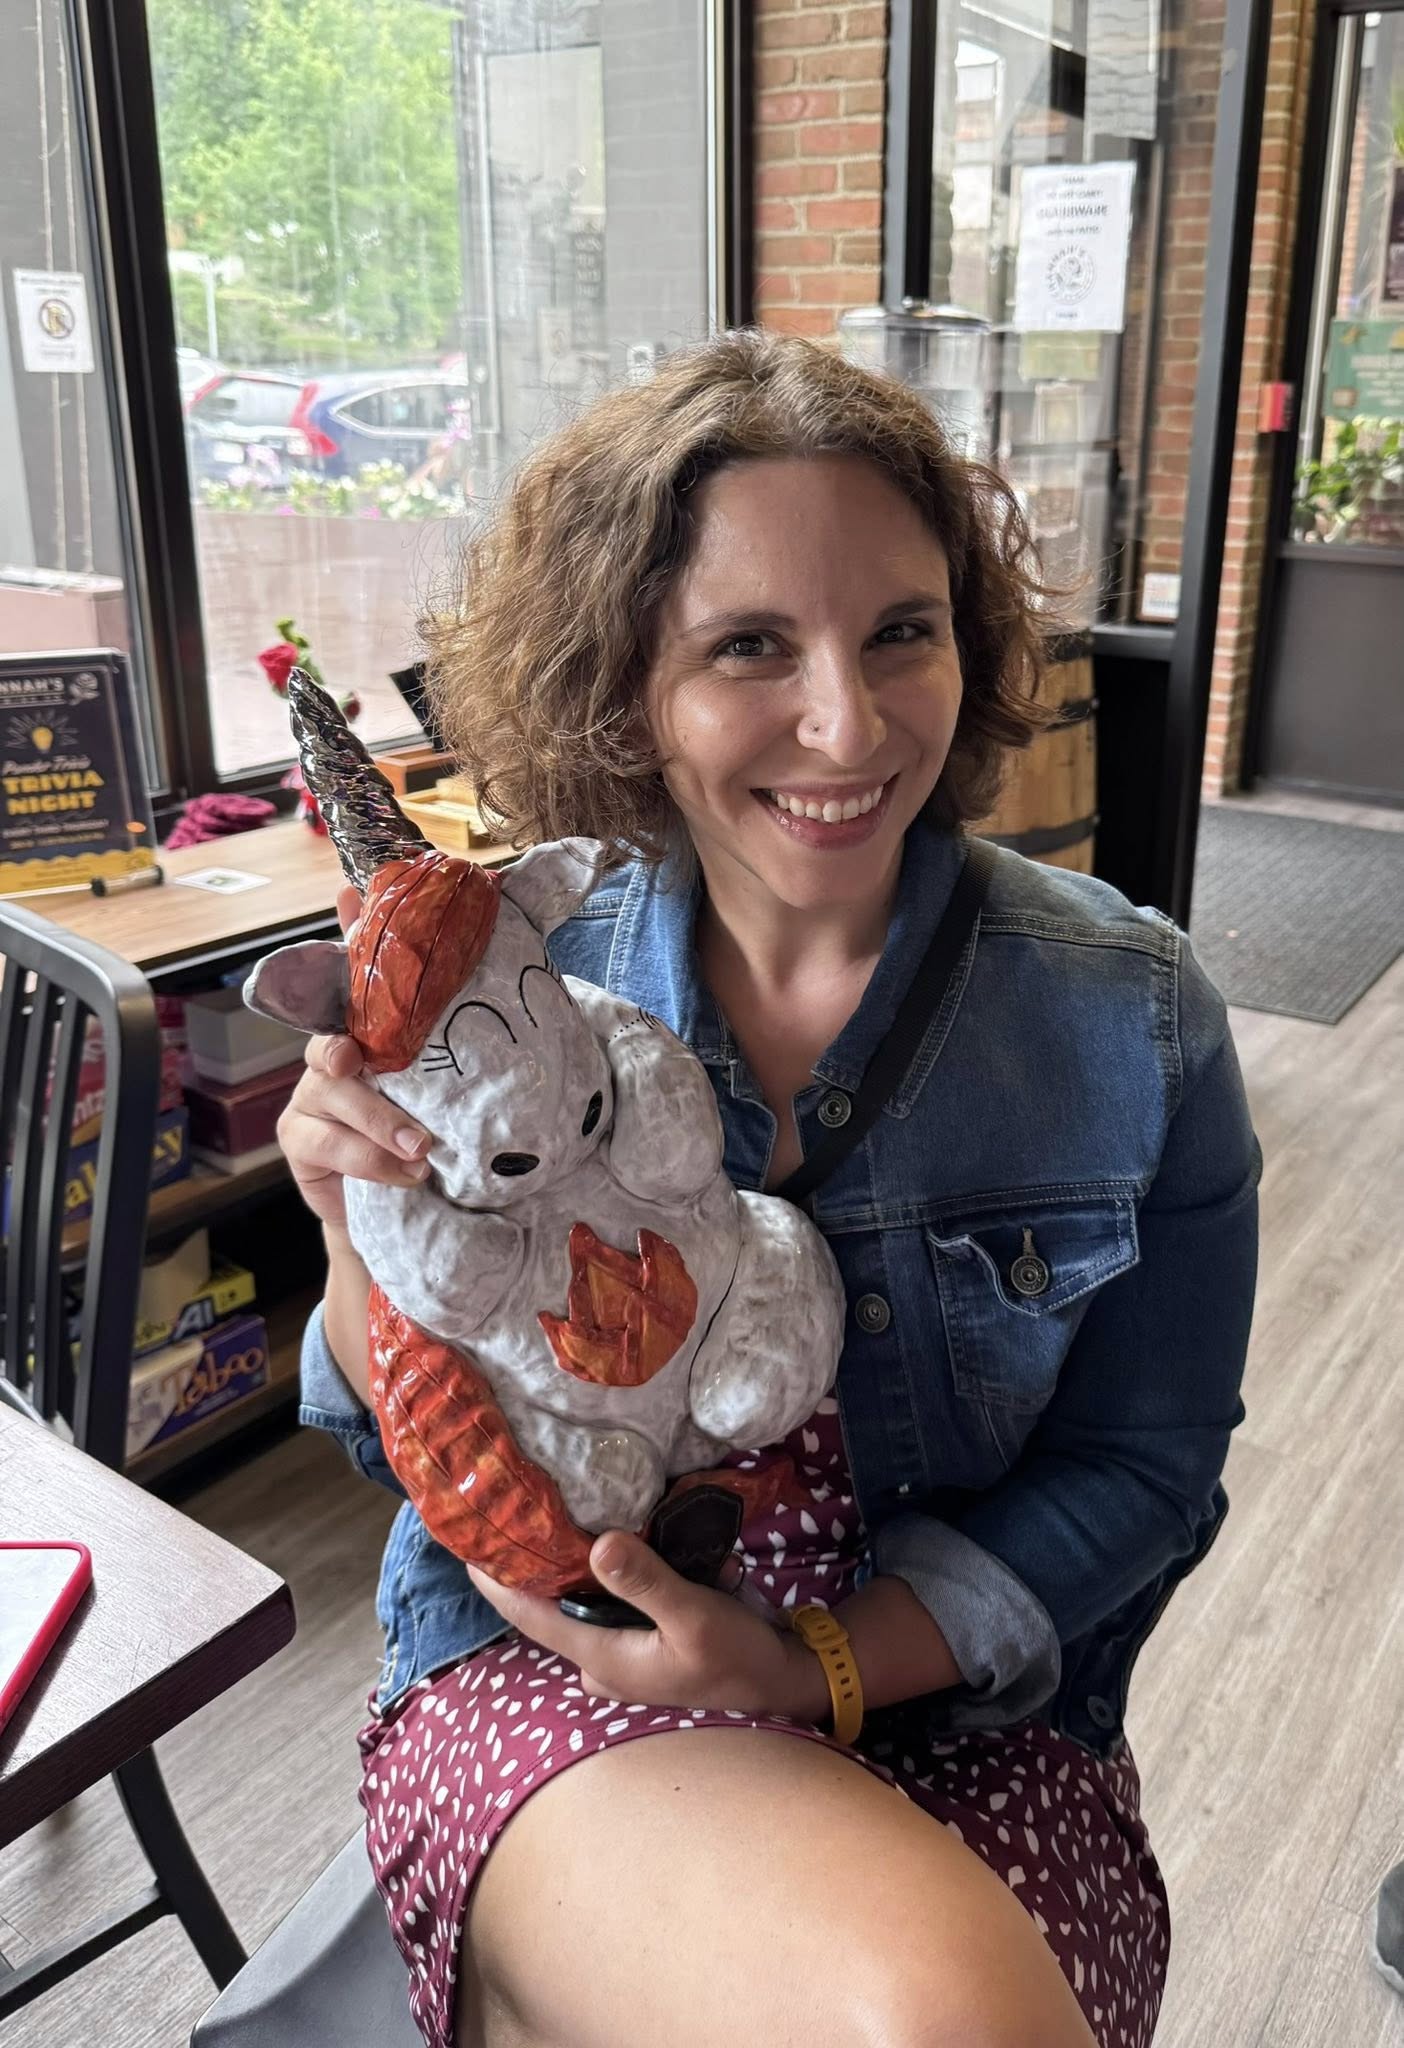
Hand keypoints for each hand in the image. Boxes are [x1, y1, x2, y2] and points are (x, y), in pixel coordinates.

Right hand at [275, 884, 432, 1226]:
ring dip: (377, 1120)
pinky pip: (327, 1143)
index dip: (350, 932)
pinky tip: (407, 1171)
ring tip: (421, 1147)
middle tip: (356, 1060)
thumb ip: (461, 1043)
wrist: (402, 1208)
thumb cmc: (429, 1136)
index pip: (358, 975)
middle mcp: (333, 1051)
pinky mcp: (300, 1137)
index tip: (348, 895)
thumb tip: (516, 979)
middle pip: (333, 1035)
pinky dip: (370, 1158)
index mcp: (370, 1031)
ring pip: (330, 1089)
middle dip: (345, 1047)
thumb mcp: (451, 1090)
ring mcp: (311, 1093)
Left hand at [467, 1533, 830, 1720]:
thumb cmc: (737, 1654)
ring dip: (566, 1574)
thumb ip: (647, 1581)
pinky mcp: (640, 1651)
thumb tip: (598, 1543)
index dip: (495, 1583)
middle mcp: (600, 1663)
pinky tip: (612, 1548)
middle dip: (529, 1570)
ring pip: (577, 1610)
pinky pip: (606, 1612)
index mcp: (602, 1656)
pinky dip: (602, 1583)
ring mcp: (619, 1661)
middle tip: (514, 1516)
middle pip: (547, 1611)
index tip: (466, 1545)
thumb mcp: (696, 1614)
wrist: (780, 1680)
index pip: (531, 1617)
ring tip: (552, 1522)